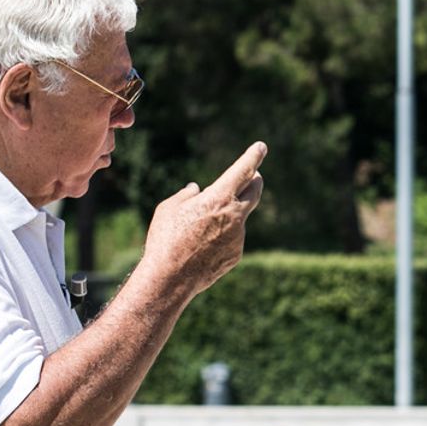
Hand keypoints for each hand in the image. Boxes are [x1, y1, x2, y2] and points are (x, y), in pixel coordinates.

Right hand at [137, 142, 265, 299]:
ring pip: (239, 218)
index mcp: (219, 198)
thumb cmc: (166, 239)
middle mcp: (235, 215)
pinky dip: (222, 236)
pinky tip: (202, 246)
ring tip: (201, 227)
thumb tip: (196, 189)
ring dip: (228, 215)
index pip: (243, 170)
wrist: (171, 278)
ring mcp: (238, 236)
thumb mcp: (169, 208)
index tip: (260, 147)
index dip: (253, 156)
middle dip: (255, 180)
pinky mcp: (237, 253)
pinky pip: (232, 238)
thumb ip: (187, 195)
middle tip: (254, 175)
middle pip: (255, 192)